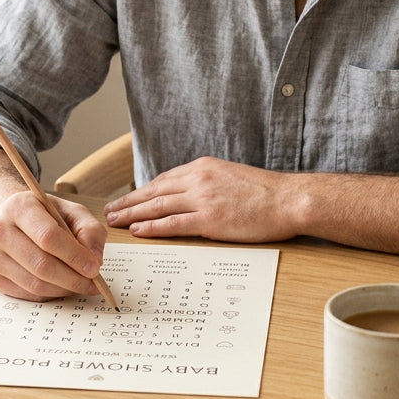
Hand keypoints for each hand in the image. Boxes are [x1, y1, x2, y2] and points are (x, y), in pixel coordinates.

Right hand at [0, 190, 107, 301]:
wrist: (9, 220)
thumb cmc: (43, 215)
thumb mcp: (70, 211)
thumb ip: (89, 230)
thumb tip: (95, 259)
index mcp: (19, 207)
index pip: (48, 236)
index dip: (74, 255)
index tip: (94, 268)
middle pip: (41, 264)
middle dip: (73, 278)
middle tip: (92, 283)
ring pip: (35, 284)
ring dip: (63, 289)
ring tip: (80, 284)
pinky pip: (27, 294)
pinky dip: (50, 294)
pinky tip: (61, 286)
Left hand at [103, 156, 298, 241]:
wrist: (288, 199)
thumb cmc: (265, 192)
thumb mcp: (230, 177)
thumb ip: (208, 183)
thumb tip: (190, 195)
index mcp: (203, 167)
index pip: (164, 180)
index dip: (142, 191)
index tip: (127, 199)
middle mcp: (198, 179)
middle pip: (154, 191)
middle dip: (129, 202)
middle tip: (109, 211)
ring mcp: (203, 199)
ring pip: (157, 207)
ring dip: (132, 214)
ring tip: (115, 222)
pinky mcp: (210, 219)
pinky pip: (173, 224)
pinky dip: (152, 227)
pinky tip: (137, 231)